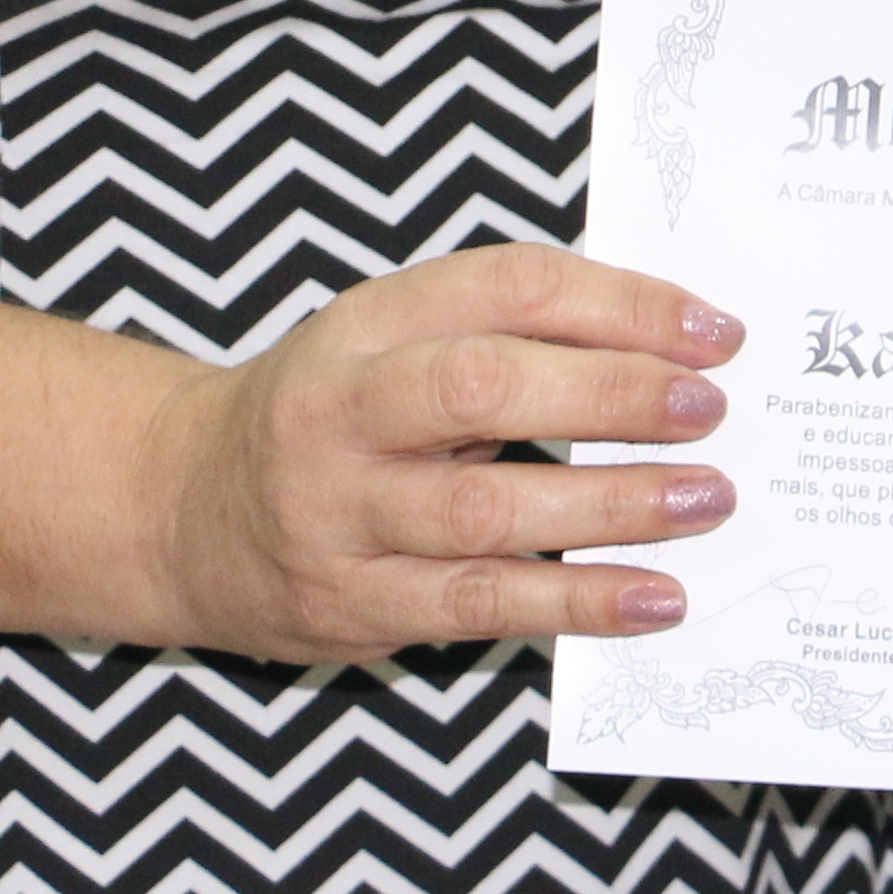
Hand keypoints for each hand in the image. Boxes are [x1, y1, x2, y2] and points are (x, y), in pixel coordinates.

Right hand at [143, 242, 744, 661]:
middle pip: (484, 387)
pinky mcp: (355, 605)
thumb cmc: (330, 414)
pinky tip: (656, 597)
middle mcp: (341, 411)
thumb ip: (504, 335)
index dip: (619, 303)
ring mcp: (340, 515)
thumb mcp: (390, 341)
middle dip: (612, 393)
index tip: (712, 331)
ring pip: (487, 510)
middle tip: (710, 407)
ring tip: (706, 499)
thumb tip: (672, 348)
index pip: (505, 287)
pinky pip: (481, 606)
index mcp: (366, 322)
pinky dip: (578, 604)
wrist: (180, 512)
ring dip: (612, 507)